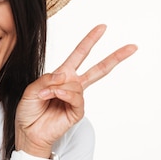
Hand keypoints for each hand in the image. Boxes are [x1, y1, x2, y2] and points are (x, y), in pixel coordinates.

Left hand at [15, 24, 136, 156]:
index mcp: (63, 75)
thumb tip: (65, 75)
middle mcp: (72, 85)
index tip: (102, 27)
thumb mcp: (32, 88)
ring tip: (45, 95)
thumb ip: (47, 79)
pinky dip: (64, 94)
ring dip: (57, 88)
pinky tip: (55, 97)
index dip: (90, 40)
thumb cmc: (29, 111)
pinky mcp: (77, 112)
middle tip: (132, 47)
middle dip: (115, 57)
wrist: (28, 132)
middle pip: (98, 69)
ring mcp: (76, 99)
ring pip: (76, 85)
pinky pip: (76, 98)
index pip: (80, 54)